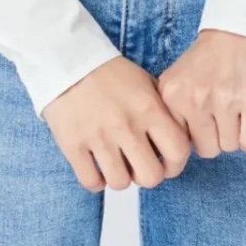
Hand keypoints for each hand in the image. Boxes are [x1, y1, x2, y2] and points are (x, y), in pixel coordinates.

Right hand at [41, 55, 192, 192]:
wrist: (67, 61)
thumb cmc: (109, 73)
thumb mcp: (144, 82)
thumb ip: (162, 109)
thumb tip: (178, 137)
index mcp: (148, 107)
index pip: (178, 151)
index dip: (175, 163)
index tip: (166, 162)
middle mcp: (126, 125)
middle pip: (151, 177)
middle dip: (147, 174)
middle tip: (138, 163)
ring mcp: (98, 137)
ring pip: (120, 183)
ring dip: (120, 177)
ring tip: (116, 162)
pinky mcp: (73, 145)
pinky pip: (92, 182)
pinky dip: (96, 180)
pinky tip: (96, 165)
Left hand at [156, 29, 245, 156]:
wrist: (240, 28)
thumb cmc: (209, 58)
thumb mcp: (179, 78)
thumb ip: (174, 111)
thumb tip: (177, 151)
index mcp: (172, 94)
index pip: (181, 143)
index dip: (194, 134)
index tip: (201, 119)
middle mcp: (195, 98)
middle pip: (207, 150)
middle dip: (216, 137)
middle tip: (221, 113)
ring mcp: (224, 100)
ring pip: (230, 147)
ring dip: (235, 134)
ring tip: (235, 108)